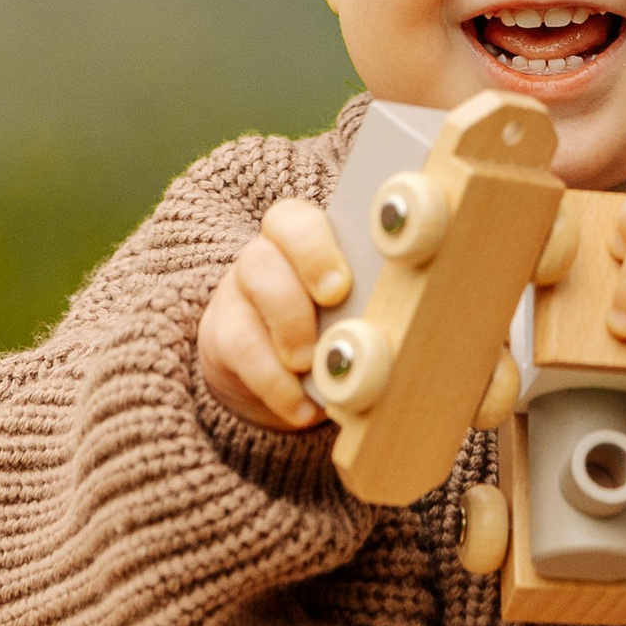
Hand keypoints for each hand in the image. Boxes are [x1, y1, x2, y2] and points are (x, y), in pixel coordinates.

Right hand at [199, 199, 353, 430]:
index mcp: (311, 238)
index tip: (342, 284)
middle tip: (334, 302)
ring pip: (255, 280)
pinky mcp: (223, 332)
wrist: (275, 376)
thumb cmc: (333, 333)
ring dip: (288, 324)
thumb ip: (372, 307)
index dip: (318, 245)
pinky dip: (274, 382)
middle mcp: (272, 251)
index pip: (302, 218)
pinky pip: (241, 347)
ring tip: (310, 363)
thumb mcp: (355, 315)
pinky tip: (300, 408)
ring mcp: (241, 286)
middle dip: (309, 266)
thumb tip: (403, 325)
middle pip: (277, 237)